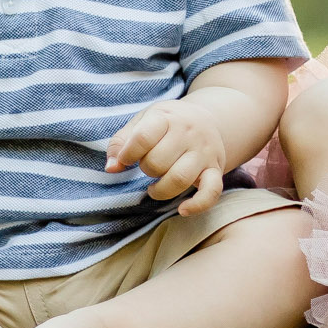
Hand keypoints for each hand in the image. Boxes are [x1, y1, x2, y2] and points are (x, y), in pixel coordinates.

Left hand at [106, 98, 227, 216]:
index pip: (143, 138)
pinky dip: (197, 205)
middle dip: (145, 170)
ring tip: (155, 187)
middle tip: (148, 167)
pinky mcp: (215, 169)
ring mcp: (204, 152)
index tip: (125, 159)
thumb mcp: (143, 121)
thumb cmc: (167, 123)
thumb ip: (122, 141)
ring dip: (161, 190)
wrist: (208, 119)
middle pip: (158, 162)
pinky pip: (211, 192)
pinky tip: (182, 210)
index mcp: (167, 117)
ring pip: (180, 179)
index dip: (127, 155)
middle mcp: (188, 133)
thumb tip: (111, 168)